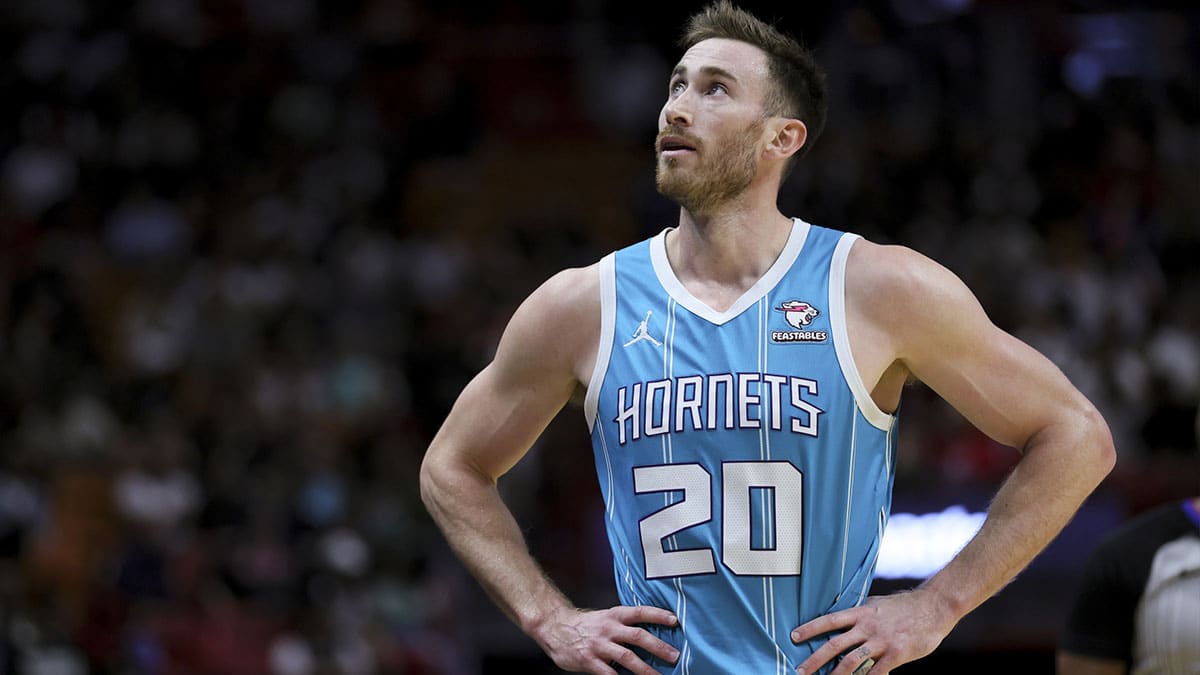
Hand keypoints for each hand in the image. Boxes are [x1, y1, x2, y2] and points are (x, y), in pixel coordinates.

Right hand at [534, 605, 679, 674]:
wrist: (555, 627)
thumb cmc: (585, 625)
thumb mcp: (605, 617)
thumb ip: (624, 625)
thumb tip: (650, 635)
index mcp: (614, 616)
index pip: (640, 612)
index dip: (657, 615)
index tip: (674, 620)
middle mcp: (608, 629)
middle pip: (638, 636)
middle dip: (658, 647)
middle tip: (674, 656)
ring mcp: (599, 645)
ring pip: (627, 657)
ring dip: (645, 668)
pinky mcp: (589, 660)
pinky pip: (608, 673)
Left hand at [790, 589, 954, 674]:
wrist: (935, 606)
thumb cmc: (904, 607)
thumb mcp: (877, 604)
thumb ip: (859, 614)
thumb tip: (839, 620)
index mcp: (861, 612)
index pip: (830, 620)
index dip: (810, 628)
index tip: (793, 636)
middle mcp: (868, 626)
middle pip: (835, 645)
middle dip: (815, 659)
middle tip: (800, 670)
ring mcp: (882, 641)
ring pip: (852, 662)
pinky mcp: (897, 654)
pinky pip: (877, 673)